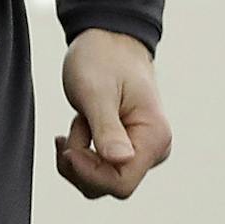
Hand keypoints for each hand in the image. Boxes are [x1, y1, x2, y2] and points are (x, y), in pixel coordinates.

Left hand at [55, 29, 171, 199]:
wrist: (108, 37)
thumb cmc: (103, 58)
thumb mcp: (97, 92)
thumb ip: (107, 129)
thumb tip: (121, 161)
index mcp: (155, 136)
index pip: (121, 183)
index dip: (89, 172)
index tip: (68, 147)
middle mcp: (155, 148)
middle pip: (110, 186)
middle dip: (81, 164)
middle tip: (70, 128)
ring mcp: (142, 150)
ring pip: (102, 181)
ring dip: (80, 156)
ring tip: (79, 120)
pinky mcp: (128, 148)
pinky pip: (100, 168)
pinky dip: (81, 153)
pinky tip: (79, 126)